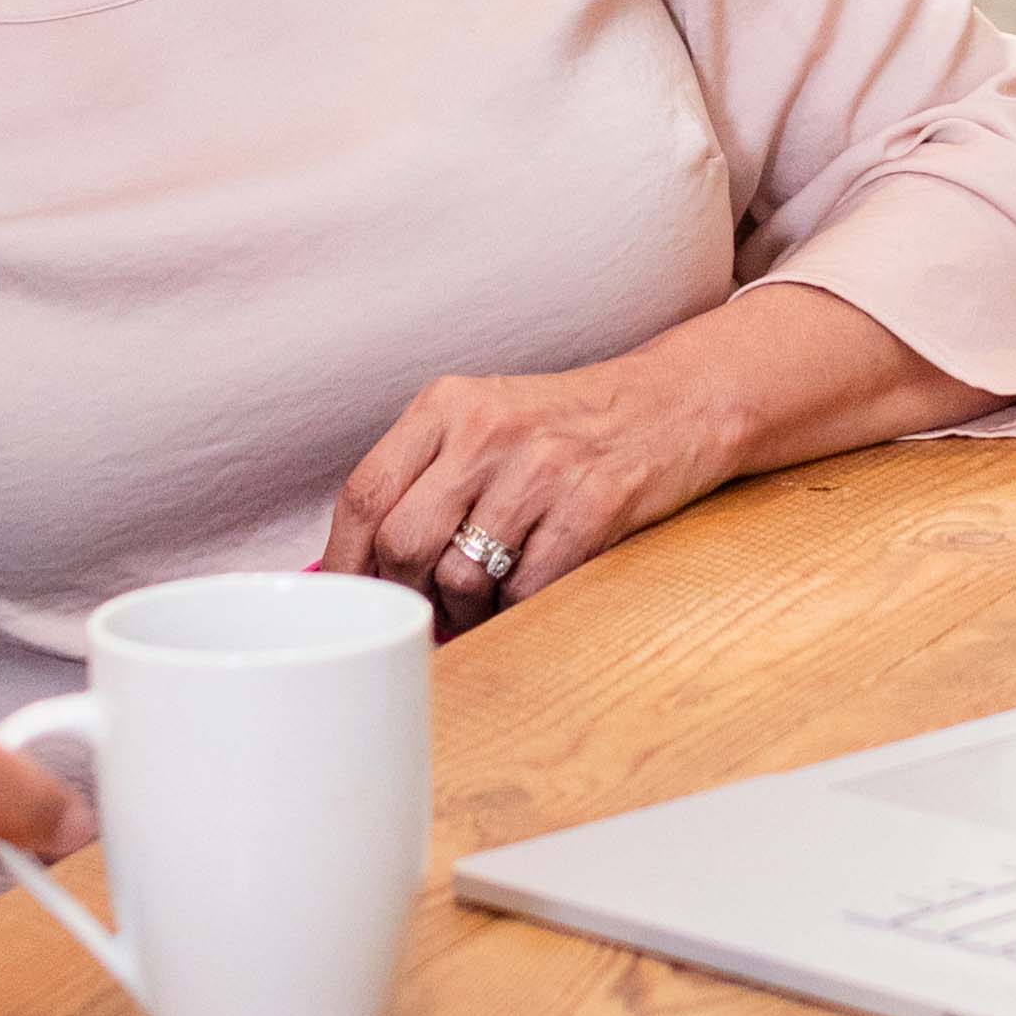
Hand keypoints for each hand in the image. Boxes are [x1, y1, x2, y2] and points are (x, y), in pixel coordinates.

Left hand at [319, 360, 740, 637]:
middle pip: (405, 543)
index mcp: (446, 405)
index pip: (365, 493)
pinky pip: (525, 590)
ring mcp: (543, 468)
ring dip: (464, 611)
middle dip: (407, 593)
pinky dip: (514, 610)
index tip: (347, 595)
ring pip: (462, 577)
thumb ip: (421, 477)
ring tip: (479, 602)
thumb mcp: (482, 423)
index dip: (346, 559)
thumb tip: (360, 564)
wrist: (670, 405)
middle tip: (423, 608)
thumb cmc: (561, 427)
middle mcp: (488, 430)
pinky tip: (522, 593)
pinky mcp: (593, 506)